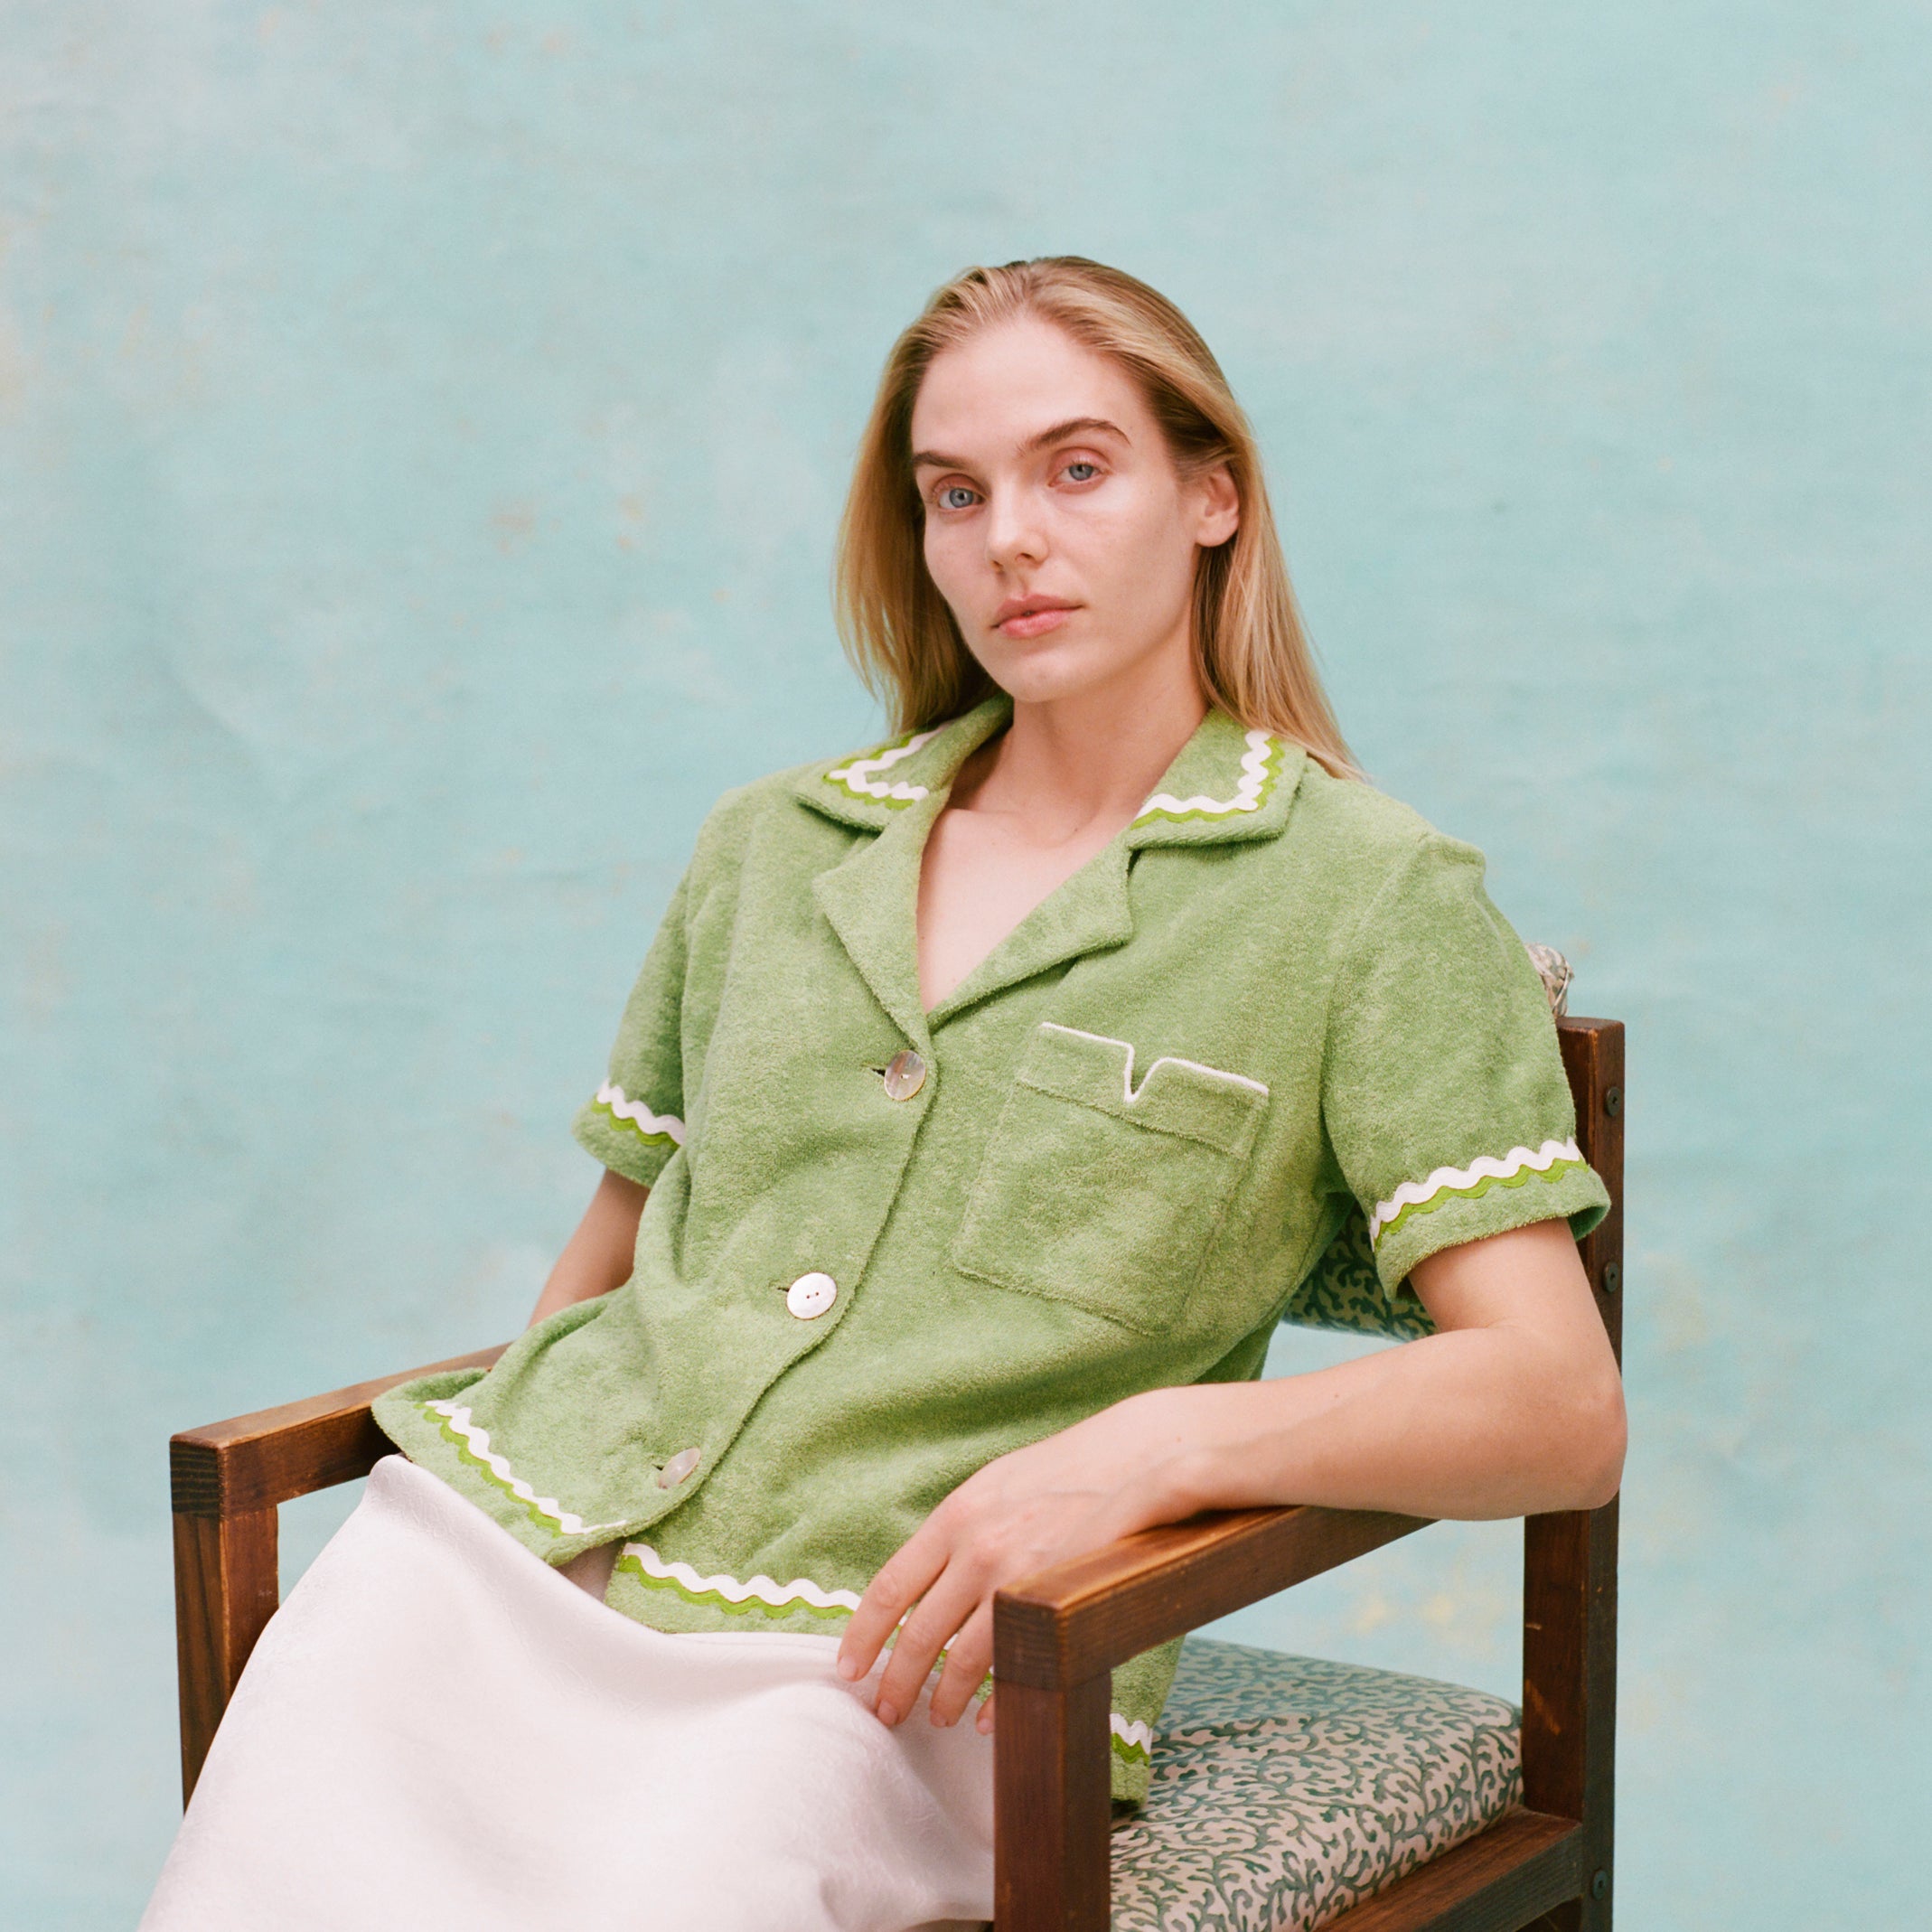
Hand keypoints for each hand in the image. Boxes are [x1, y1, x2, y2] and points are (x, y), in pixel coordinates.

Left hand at [834, 1390, 1193, 1732]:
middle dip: (897, 1682)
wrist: (1132, 1460)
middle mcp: (976, 1548)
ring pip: (961, 1659)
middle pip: (918, 1634)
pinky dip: (995, 1699)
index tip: (848, 1668)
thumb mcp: (993, 1488)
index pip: (889, 1587)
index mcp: (954, 1518)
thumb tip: (919, 1585)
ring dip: (942, 1698)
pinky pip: (1013, 1665)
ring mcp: (1016, 1577)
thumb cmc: (1059, 1475)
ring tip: (936, 1719)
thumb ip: (954, 1533)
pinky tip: (986, 1717)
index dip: (863, 1635)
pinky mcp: (1055, 1600)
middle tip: (886, 1711)